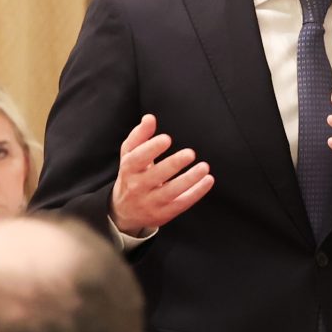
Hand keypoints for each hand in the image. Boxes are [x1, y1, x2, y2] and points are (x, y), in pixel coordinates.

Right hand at [111, 114, 214, 235]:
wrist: (124, 211)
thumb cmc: (131, 175)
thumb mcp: (130, 155)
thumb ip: (139, 135)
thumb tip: (149, 118)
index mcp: (128, 169)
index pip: (138, 159)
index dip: (151, 149)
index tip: (167, 138)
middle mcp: (137, 187)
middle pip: (155, 176)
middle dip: (173, 164)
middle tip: (190, 153)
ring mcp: (151, 202)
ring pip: (171, 192)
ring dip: (189, 179)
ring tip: (204, 167)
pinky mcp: (163, 214)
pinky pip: (182, 203)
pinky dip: (196, 192)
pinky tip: (208, 180)